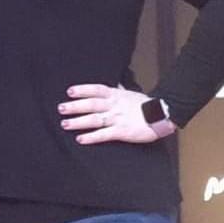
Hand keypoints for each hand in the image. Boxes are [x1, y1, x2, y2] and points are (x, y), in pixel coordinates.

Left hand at [59, 84, 176, 144]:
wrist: (162, 115)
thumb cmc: (146, 106)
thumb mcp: (131, 94)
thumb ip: (119, 90)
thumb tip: (115, 83)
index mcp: (116, 95)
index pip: (96, 90)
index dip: (83, 90)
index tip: (70, 91)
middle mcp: (114, 105)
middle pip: (91, 104)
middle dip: (75, 106)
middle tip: (61, 108)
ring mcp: (117, 118)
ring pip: (94, 119)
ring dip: (78, 121)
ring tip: (65, 124)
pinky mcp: (122, 132)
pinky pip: (104, 134)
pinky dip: (91, 137)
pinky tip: (80, 139)